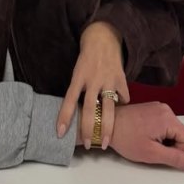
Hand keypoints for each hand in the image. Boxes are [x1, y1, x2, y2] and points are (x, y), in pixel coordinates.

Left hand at [57, 21, 128, 149]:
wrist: (103, 39)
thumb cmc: (87, 60)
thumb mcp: (77, 73)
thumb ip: (78, 91)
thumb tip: (76, 116)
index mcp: (78, 77)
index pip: (68, 100)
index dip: (64, 117)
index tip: (60, 133)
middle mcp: (93, 79)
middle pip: (90, 109)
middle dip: (88, 129)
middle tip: (87, 144)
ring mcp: (108, 80)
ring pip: (108, 109)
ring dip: (106, 128)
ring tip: (105, 142)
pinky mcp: (121, 79)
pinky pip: (123, 98)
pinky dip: (121, 106)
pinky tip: (119, 110)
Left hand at [108, 101, 183, 172]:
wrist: (105, 124)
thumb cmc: (125, 137)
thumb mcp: (152, 153)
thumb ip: (175, 159)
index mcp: (168, 118)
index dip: (177, 151)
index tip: (159, 151)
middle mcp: (166, 109)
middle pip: (181, 134)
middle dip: (169, 145)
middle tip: (151, 146)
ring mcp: (158, 108)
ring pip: (173, 131)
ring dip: (163, 140)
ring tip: (145, 139)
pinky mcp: (152, 109)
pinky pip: (164, 125)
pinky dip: (157, 133)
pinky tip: (143, 134)